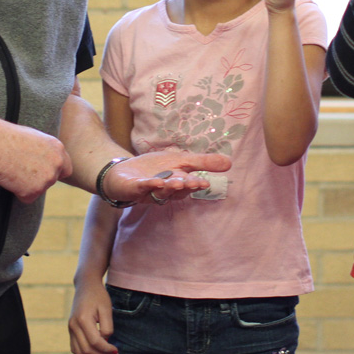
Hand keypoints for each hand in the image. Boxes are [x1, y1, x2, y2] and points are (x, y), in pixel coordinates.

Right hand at [0, 122, 72, 203]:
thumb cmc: (8, 137)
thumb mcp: (34, 137)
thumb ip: (45, 150)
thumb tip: (44, 159)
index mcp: (58, 149)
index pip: (66, 168)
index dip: (55, 172)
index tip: (44, 173)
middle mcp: (57, 164)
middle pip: (52, 180)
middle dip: (40, 179)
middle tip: (22, 171)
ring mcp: (46, 179)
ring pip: (39, 189)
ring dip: (27, 185)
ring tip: (13, 170)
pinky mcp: (33, 191)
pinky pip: (26, 198)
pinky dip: (18, 193)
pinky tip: (10, 179)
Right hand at [69, 278, 118, 353]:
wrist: (86, 285)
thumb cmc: (98, 296)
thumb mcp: (107, 309)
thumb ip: (107, 327)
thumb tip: (105, 342)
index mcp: (83, 319)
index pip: (95, 342)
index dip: (107, 349)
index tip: (116, 350)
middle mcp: (73, 325)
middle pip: (87, 350)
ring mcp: (70, 328)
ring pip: (79, 352)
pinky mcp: (70, 329)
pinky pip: (75, 348)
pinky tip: (96, 352)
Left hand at [102, 151, 231, 204]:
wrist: (122, 171)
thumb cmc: (153, 168)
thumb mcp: (180, 161)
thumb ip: (203, 163)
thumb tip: (230, 163)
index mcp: (176, 184)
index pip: (188, 186)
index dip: (195, 185)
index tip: (205, 183)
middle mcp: (163, 191)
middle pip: (175, 191)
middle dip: (184, 186)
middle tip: (193, 182)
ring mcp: (147, 192)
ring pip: (160, 192)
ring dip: (169, 187)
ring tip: (176, 182)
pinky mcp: (132, 189)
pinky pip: (141, 188)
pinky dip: (148, 186)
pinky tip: (155, 181)